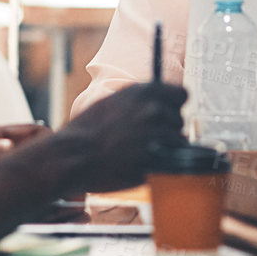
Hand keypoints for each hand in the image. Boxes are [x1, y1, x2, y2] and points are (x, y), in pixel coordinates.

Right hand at [54, 82, 187, 194]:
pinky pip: (172, 161)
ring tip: (140, 151)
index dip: (174, 106)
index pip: (182, 95)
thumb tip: (162, 103)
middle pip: (179, 120)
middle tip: (143, 138)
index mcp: (145, 92)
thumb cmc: (88, 129)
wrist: (74, 155)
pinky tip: (142, 163)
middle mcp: (154, 110)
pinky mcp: (155, 160)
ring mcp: (156, 135)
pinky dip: (161, 163)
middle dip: (166, 129)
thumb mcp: (114, 101)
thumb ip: (140, 100)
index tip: (166, 114)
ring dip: (166, 148)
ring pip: (178, 142)